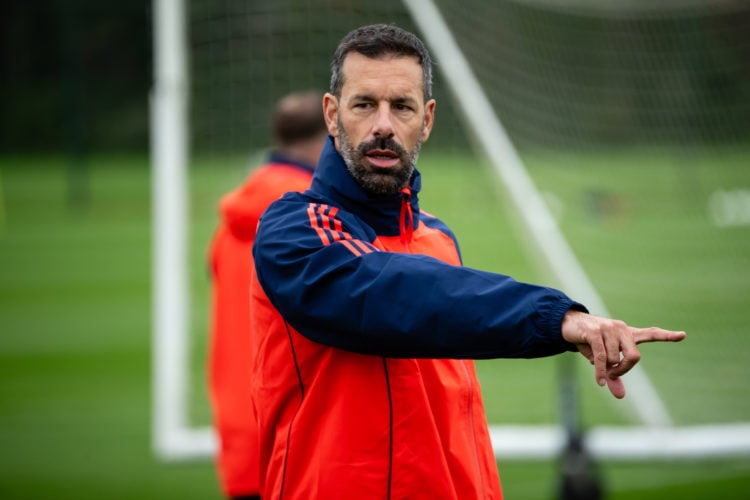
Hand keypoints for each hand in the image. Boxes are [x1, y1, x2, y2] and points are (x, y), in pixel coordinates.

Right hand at [561, 310, 685, 398]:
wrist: (568, 324)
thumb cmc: (589, 341)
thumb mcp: (603, 359)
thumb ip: (614, 376)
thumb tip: (620, 396)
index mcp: (627, 333)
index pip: (651, 333)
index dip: (667, 335)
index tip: (682, 335)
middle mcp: (621, 329)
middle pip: (635, 356)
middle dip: (625, 370)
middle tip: (613, 374)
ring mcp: (608, 328)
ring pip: (615, 359)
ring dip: (606, 369)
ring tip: (596, 365)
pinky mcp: (595, 332)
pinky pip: (602, 358)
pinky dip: (601, 372)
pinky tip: (600, 381)